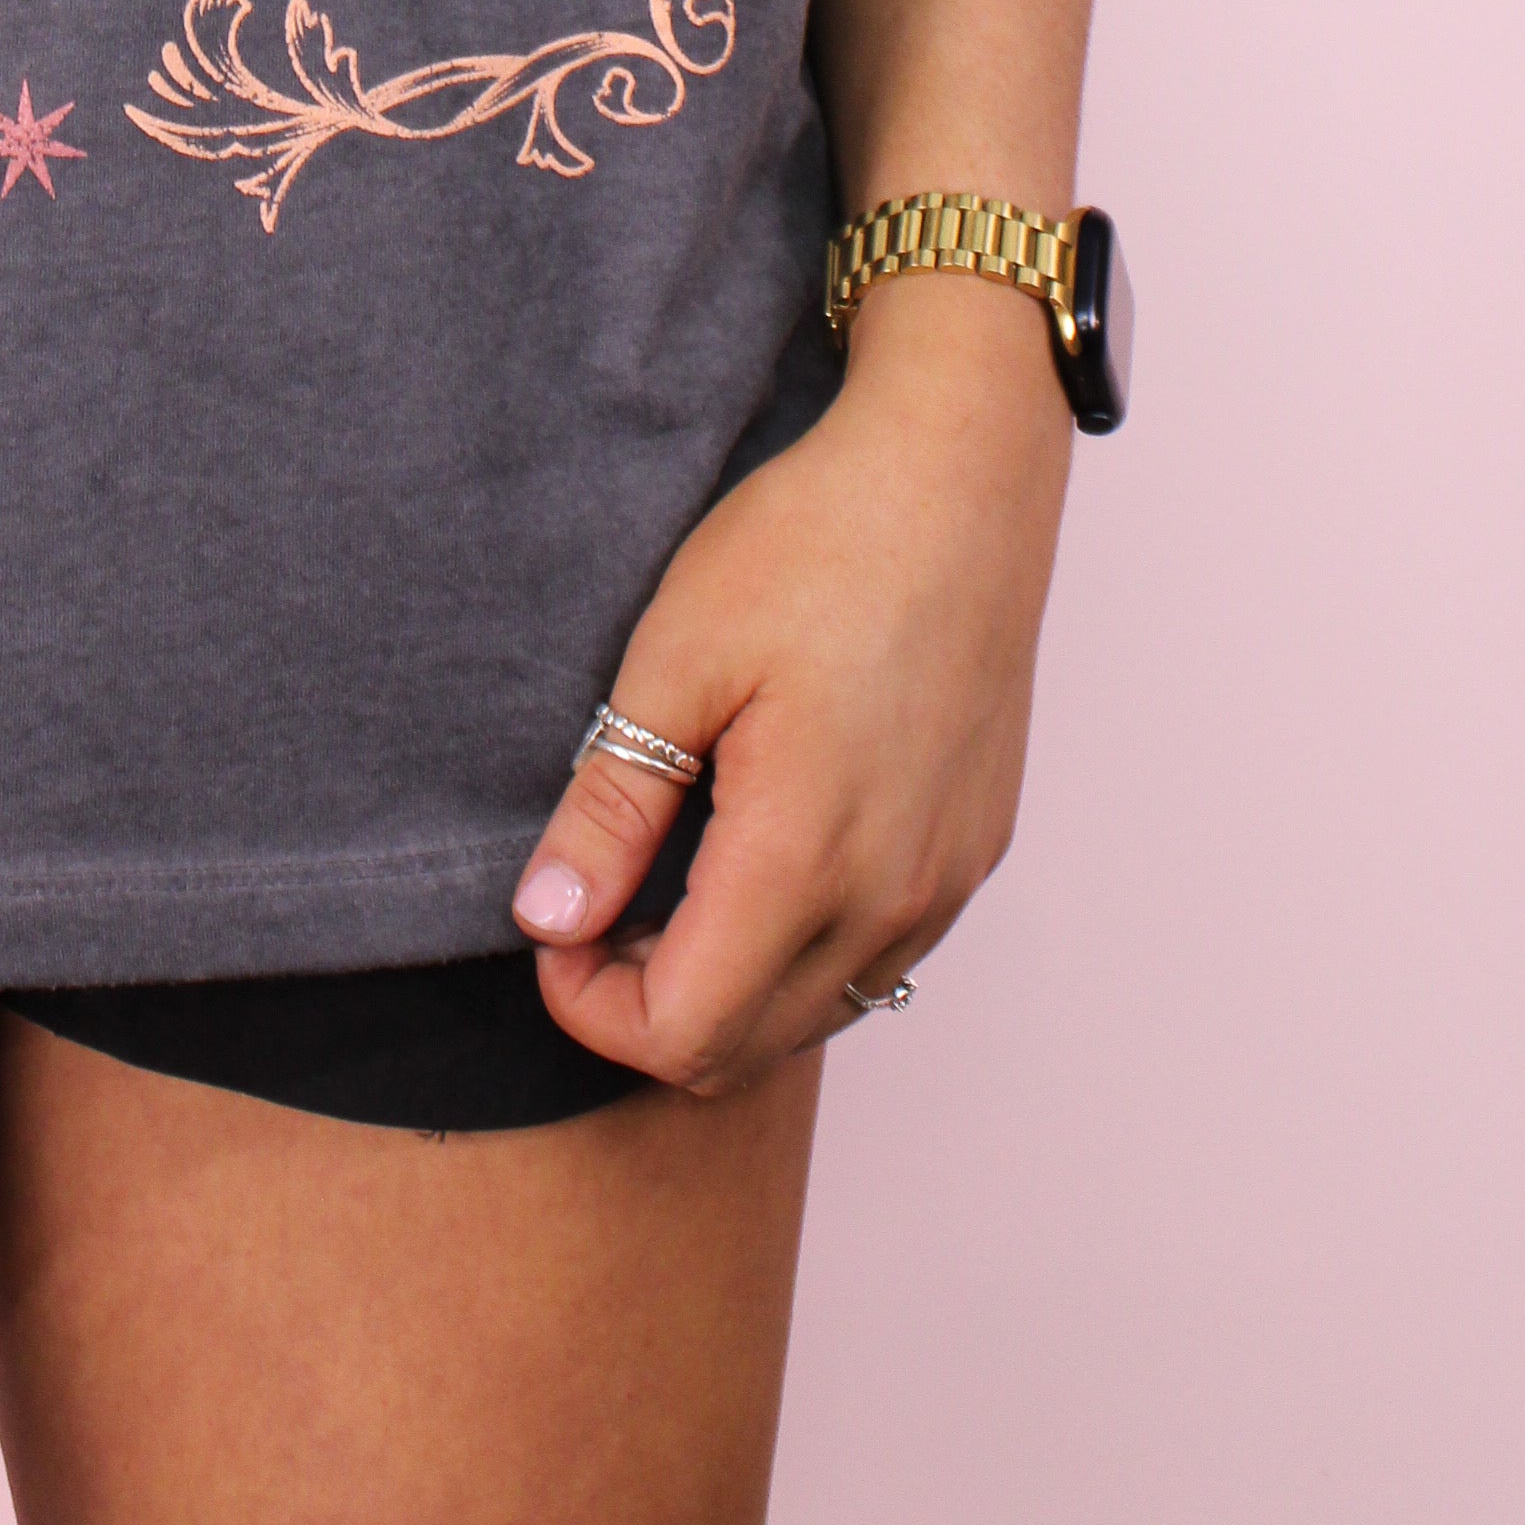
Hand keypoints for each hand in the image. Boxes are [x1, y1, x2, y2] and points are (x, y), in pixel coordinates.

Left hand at [509, 287, 1073, 1089]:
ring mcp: (946, 880)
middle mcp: (892, 897)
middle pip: (745, 1048)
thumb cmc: (814, 545)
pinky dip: (799, 952)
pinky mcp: (974, 850)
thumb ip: (612, 807)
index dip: (590, 1008)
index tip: (553, 927)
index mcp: (806, 857)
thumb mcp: (674, 661)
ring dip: (726, 986)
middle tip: (595, 903)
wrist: (957, 475)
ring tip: (667, 879)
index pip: (683, 1034)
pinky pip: (877, 957)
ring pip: (817, 1013)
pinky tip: (756, 858)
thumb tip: (549, 919)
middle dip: (646, 1007)